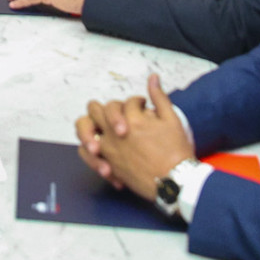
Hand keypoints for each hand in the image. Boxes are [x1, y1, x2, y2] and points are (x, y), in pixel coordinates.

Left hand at [79, 74, 194, 200]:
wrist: (175, 182)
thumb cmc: (176, 152)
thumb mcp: (172, 119)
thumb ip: (159, 97)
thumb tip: (153, 77)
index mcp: (132, 119)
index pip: (126, 102)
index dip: (138, 102)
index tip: (145, 108)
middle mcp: (115, 133)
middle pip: (95, 109)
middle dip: (107, 109)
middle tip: (118, 116)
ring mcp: (108, 149)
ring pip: (84, 128)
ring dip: (90, 125)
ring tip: (100, 130)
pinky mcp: (107, 165)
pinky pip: (86, 153)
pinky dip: (89, 149)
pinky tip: (100, 150)